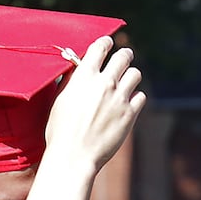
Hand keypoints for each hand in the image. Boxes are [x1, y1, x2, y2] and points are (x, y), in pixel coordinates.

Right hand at [42, 36, 145, 172]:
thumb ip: (72, 82)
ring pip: (135, 74)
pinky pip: (140, 96)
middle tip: (122, 59)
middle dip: (123, 56)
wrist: (73, 157)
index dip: (106, 42)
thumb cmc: (60, 132)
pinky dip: (134, 98)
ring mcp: (120, 98)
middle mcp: (104, 83)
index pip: (101, 46)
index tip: (107, 44)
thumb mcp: (60, 101)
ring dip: (130, 77)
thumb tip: (78, 68)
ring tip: (124, 84)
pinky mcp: (130, 114)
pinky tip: (127, 104)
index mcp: (84, 77)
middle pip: (124, 56)